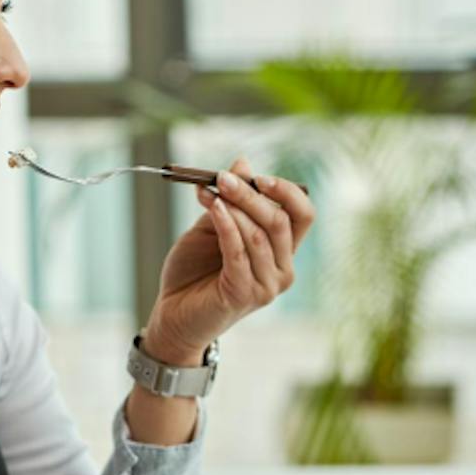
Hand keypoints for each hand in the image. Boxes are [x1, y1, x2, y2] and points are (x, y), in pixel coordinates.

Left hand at [145, 157, 315, 362]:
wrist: (172, 312)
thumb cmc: (194, 272)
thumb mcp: (212, 227)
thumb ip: (229, 200)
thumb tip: (242, 162)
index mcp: (282, 252)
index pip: (303, 215)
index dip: (287, 192)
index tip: (258, 175)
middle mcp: (282, 270)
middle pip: (281, 222)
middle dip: (252, 194)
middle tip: (223, 177)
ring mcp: (266, 286)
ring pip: (260, 235)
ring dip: (234, 208)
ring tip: (210, 192)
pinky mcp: (243, 294)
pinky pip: (239, 252)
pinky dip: (226, 226)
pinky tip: (213, 207)